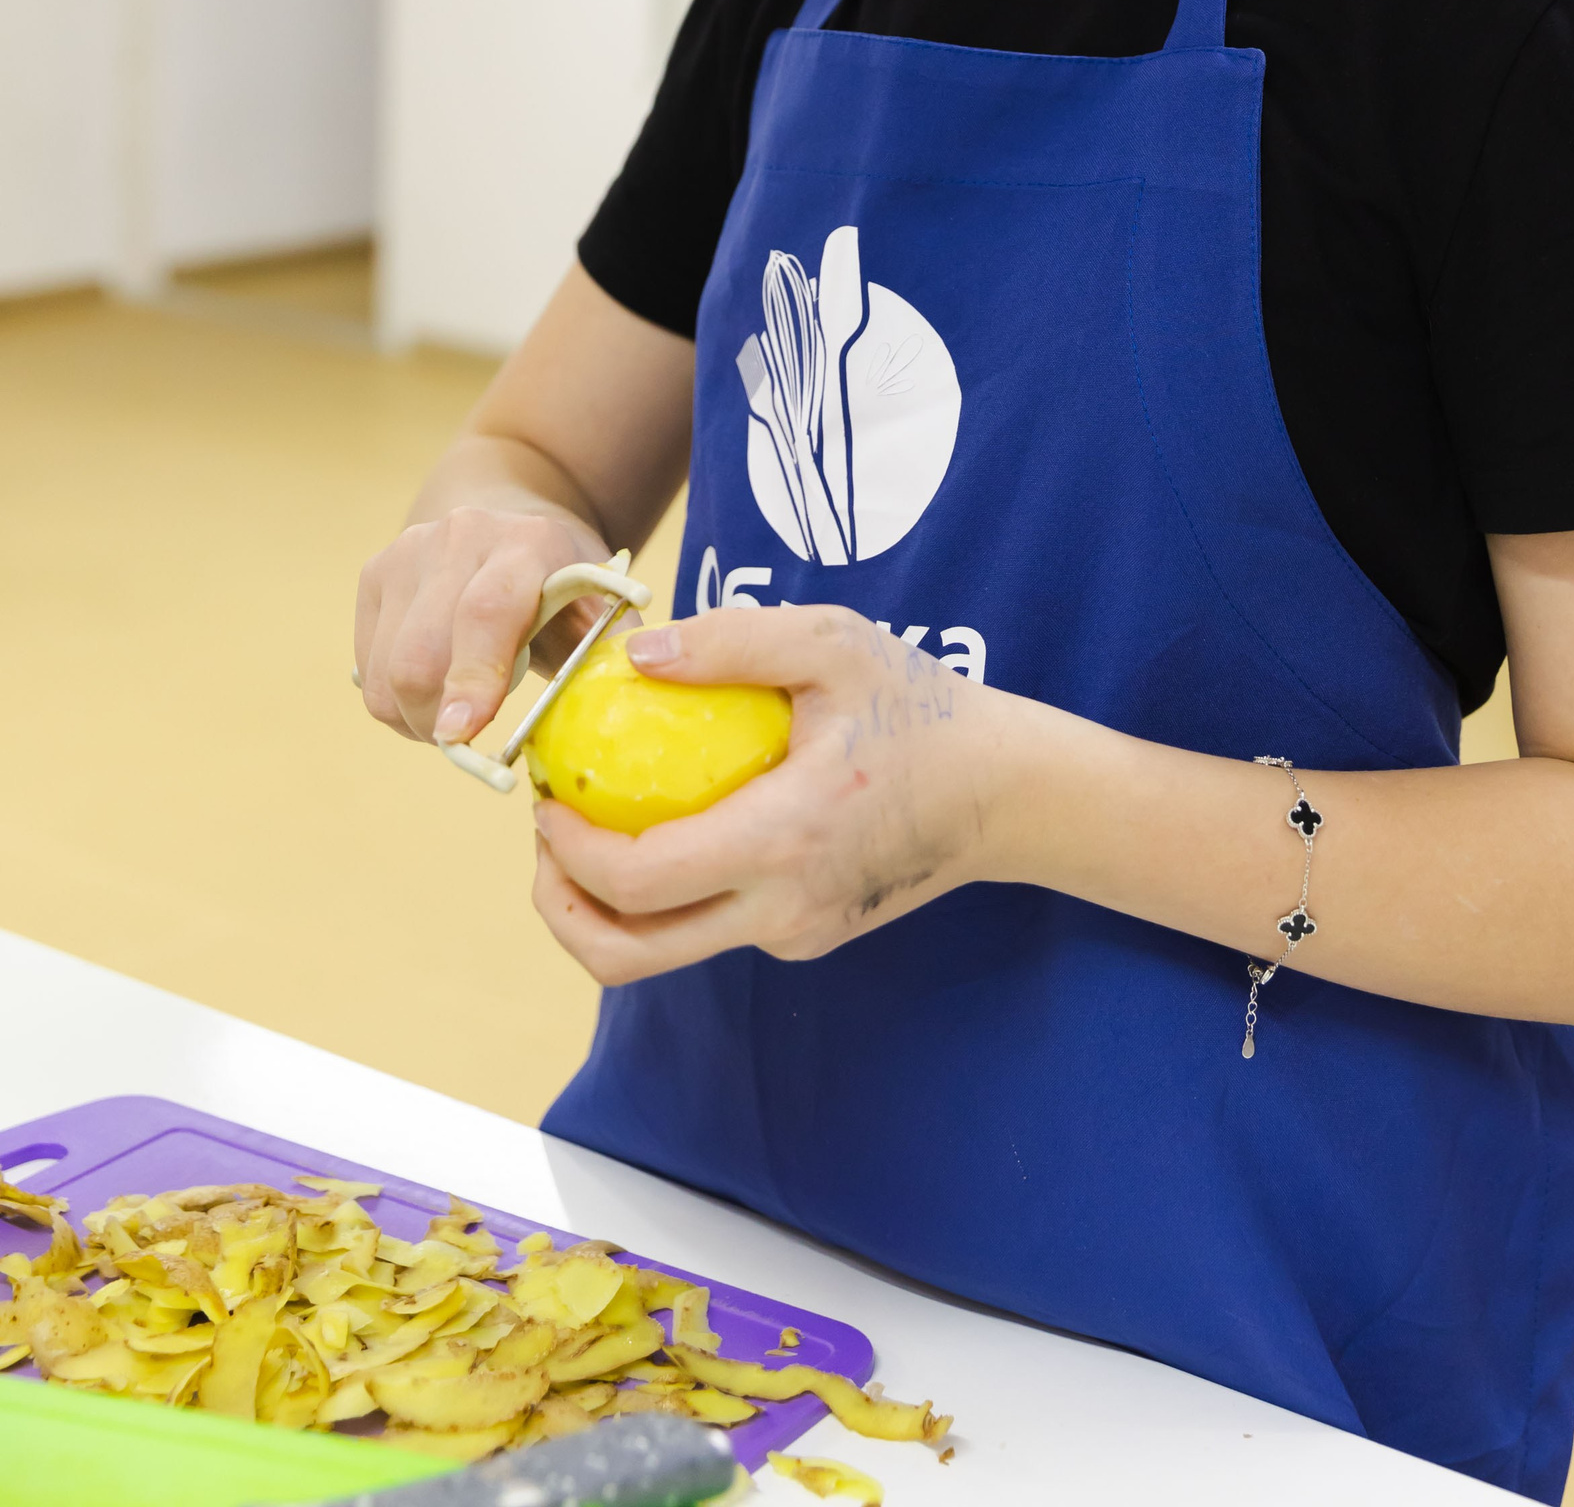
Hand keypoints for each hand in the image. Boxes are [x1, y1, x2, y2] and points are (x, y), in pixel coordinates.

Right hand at [355, 507, 608, 745]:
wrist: (506, 520)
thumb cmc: (561, 587)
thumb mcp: (598, 609)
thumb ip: (612, 653)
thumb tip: (628, 693)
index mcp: (528, 544)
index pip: (486, 613)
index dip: (473, 676)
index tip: (463, 733)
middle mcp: (461, 537)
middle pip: (420, 654)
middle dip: (438, 719)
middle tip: (466, 739)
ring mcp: (409, 551)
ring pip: (385, 671)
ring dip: (413, 716)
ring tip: (452, 716)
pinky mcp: (375, 572)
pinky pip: (367, 668)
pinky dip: (394, 700)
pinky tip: (430, 689)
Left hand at [531, 604, 1038, 983]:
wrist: (1005, 792)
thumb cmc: (921, 709)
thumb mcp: (834, 642)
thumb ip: (732, 640)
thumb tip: (635, 656)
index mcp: (782, 841)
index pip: (637, 880)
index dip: (567, 851)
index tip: (545, 796)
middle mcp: (781, 912)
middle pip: (627, 956)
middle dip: (558, 907)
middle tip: (545, 834)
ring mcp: (792, 937)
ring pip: (661, 953)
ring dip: (602, 908)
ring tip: (586, 831)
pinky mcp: (803, 939)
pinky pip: (710, 928)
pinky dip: (663, 893)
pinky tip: (666, 823)